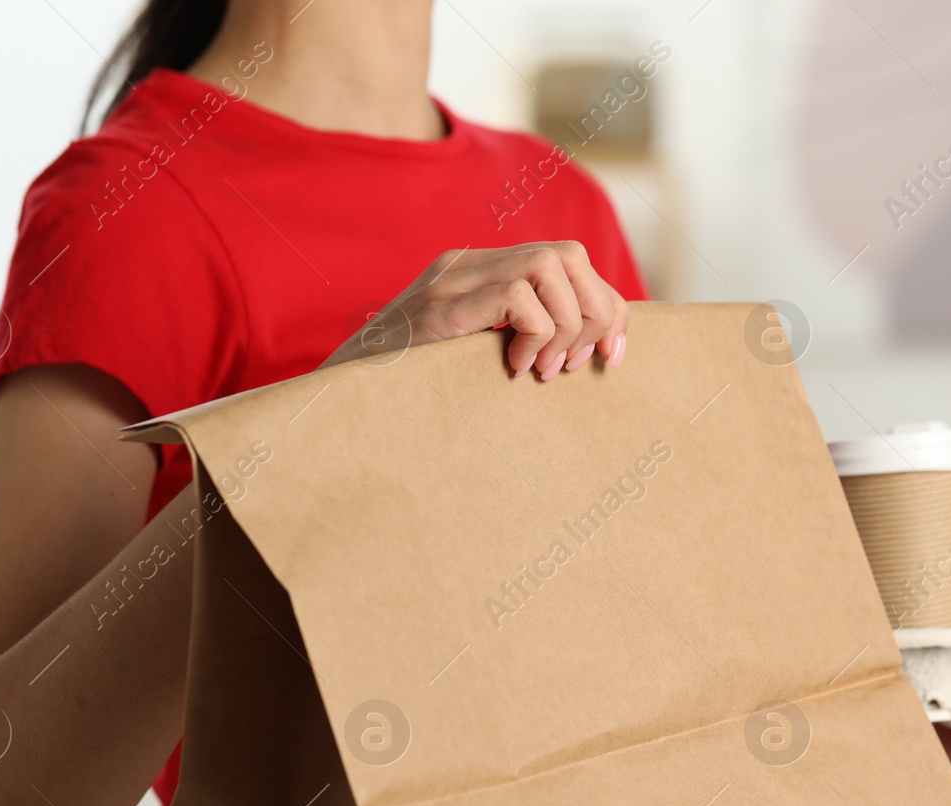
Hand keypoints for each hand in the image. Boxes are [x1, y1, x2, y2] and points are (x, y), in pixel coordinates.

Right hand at [325, 242, 628, 378]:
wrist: (340, 405)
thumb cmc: (410, 398)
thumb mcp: (474, 363)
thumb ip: (517, 344)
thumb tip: (589, 358)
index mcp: (478, 275)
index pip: (567, 262)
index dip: (604, 306)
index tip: (610, 358)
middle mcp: (466, 265)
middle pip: (570, 254)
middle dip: (597, 312)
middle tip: (581, 366)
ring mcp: (450, 280)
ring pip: (551, 264)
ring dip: (566, 325)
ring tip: (544, 371)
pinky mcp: (440, 306)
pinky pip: (519, 295)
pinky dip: (535, 335)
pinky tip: (514, 369)